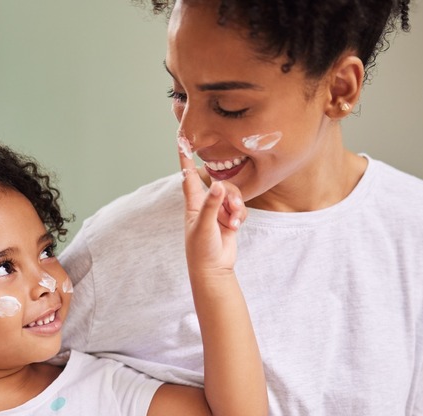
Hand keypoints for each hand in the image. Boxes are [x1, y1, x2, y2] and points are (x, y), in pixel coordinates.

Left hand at [179, 147, 246, 275]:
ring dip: (236, 208)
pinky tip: (236, 227)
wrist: (214, 270)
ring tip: (233, 223)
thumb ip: (212, 205)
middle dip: (229, 194)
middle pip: (221, 185)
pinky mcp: (230, 218)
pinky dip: (240, 215)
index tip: (182, 139)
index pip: (188, 176)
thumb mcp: (205, 226)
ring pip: (233, 196)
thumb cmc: (202, 250)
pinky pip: (240, 207)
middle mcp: (206, 204)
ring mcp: (219, 211)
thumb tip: (217, 185)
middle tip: (231, 208)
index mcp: (193, 204)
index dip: (185, 158)